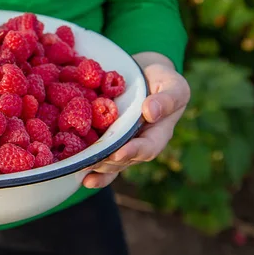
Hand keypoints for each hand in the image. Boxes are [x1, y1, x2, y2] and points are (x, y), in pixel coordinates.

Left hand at [82, 52, 190, 188]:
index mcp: (159, 133)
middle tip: (93, 163)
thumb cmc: (161, 80)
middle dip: (109, 163)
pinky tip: (82, 178)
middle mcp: (140, 144)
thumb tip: (150, 111)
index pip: (148, 147)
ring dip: (96, 167)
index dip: (134, 151)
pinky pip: (100, 158)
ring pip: (111, 163)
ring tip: (81, 169)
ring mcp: (122, 144)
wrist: (142, 76)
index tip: (119, 153)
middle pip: (125, 160)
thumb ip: (167, 98)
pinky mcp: (106, 140)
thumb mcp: (173, 85)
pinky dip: (91, 169)